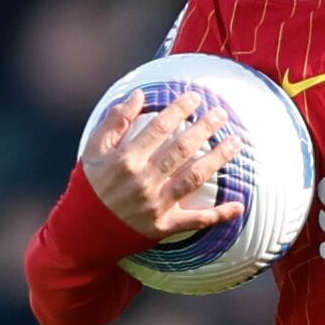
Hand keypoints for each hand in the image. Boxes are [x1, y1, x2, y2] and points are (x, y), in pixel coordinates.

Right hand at [81, 88, 242, 243]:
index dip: (179, 110)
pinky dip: (220, 215)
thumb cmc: (90, 185)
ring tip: (235, 143)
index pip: (159, 128)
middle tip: (222, 114)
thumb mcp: (93, 150)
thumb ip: (115, 121)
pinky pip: (197, 221)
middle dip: (204, 128)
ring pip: (194, 178)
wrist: (85, 230)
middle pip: (182, 149)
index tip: (195, 98)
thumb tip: (138, 95)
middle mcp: (144, 180)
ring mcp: (156, 204)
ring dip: (218, 159)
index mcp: (126, 160)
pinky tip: (239, 206)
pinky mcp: (165, 225)